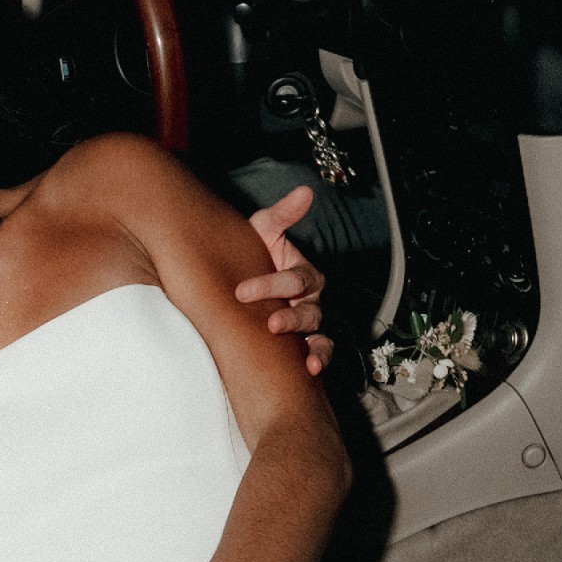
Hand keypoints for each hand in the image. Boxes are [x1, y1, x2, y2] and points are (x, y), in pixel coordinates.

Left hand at [240, 186, 330, 374]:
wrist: (241, 283)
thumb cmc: (255, 256)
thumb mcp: (264, 232)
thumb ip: (282, 215)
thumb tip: (305, 191)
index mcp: (304, 274)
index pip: (296, 279)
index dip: (272, 284)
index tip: (243, 291)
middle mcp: (310, 300)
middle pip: (309, 309)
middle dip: (290, 317)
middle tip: (270, 323)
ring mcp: (309, 323)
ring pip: (318, 333)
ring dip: (312, 345)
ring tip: (304, 358)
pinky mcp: (304, 343)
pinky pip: (320, 352)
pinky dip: (319, 360)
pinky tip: (311, 370)